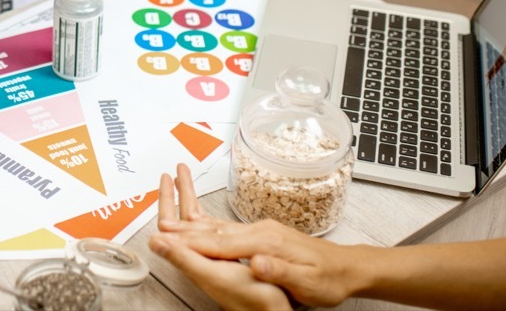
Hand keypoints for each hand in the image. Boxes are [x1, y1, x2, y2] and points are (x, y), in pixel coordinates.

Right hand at [152, 164, 357, 309]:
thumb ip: (280, 270)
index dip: (193, 243)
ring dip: (192, 226)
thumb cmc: (327, 278)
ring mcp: (261, 230)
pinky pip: (228, 229)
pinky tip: (198, 226)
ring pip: (219, 228)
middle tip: (159, 228)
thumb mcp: (307, 282)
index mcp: (267, 242)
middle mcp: (261, 231)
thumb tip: (256, 261)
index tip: (170, 240)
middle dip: (185, 230)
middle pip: (215, 232)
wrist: (347, 267)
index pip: (222, 244)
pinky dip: (208, 227)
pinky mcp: (263, 233)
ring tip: (169, 223)